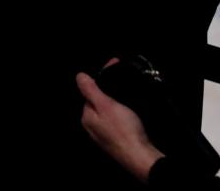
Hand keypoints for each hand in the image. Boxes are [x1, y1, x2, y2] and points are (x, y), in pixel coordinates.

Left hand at [76, 68, 163, 183]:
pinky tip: (129, 108)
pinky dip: (121, 109)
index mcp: (87, 116)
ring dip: (116, 98)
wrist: (140, 155)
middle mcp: (92, 126)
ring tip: (128, 87)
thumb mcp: (106, 105)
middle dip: (109, 87)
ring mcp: (104, 134)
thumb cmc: (123, 129)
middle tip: (123, 74)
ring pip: (107, 110)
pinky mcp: (116, 139)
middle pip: (98, 100)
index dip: (103, 77)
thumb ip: (91, 90)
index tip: (116, 65)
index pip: (90, 91)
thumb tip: (79, 76)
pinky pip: (115, 119)